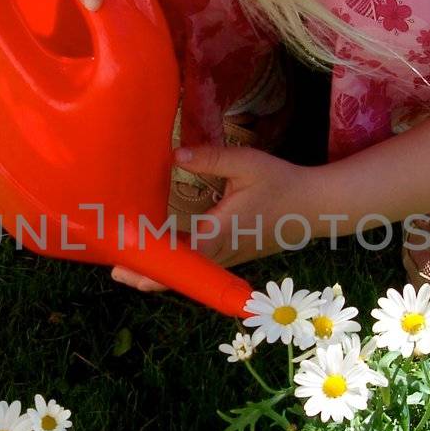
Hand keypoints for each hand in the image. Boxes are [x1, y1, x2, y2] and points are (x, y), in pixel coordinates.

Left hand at [111, 145, 311, 293]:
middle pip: (182, 274)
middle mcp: (223, 252)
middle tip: (116, 271)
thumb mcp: (245, 163)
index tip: (129, 263)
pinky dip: (180, 269)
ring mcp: (229, 259)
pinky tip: (163, 259)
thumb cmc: (280, 182)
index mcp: (222, 230)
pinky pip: (202, 270)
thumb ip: (210, 158)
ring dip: (162, 274)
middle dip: (149, 275)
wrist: (313, 207)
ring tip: (129, 267)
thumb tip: (174, 154)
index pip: (184, 256)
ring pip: (191, 276)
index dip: (156, 263)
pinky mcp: (233, 257)